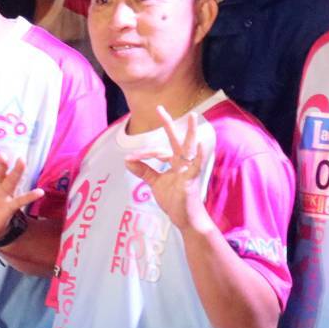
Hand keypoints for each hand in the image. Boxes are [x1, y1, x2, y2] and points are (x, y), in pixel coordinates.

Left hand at [124, 106, 209, 231]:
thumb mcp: (155, 183)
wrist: (186, 219)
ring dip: (190, 132)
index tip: (130, 159)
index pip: (159, 151)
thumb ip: (144, 170)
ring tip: (192, 116)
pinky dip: (199, 155)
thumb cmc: (175, 200)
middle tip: (160, 108)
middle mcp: (183, 163)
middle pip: (176, 140)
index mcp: (175, 163)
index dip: (143, 154)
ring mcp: (188, 170)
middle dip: (168, 124)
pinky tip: (201, 144)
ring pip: (189, 148)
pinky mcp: (191, 180)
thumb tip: (127, 160)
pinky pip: (196, 166)